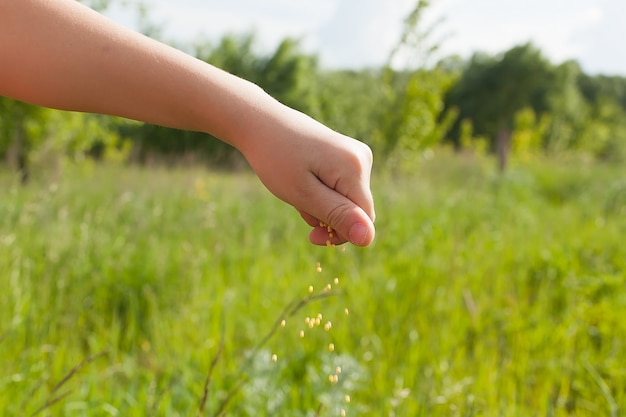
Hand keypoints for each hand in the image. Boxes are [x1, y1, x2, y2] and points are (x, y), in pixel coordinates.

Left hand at [241, 104, 375, 245]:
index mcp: (355, 168)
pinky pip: (342, 188)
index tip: (311, 236)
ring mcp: (356, 155)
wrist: (261, 124)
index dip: (341, 234)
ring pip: (347, 201)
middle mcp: (363, 159)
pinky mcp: (347, 155)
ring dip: (322, 206)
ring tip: (297, 191)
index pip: (364, 219)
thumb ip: (337, 216)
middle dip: (328, 218)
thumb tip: (368, 238)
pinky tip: (303, 182)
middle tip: (299, 208)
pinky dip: (322, 193)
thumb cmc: (277, 159)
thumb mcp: (304, 194)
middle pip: (357, 210)